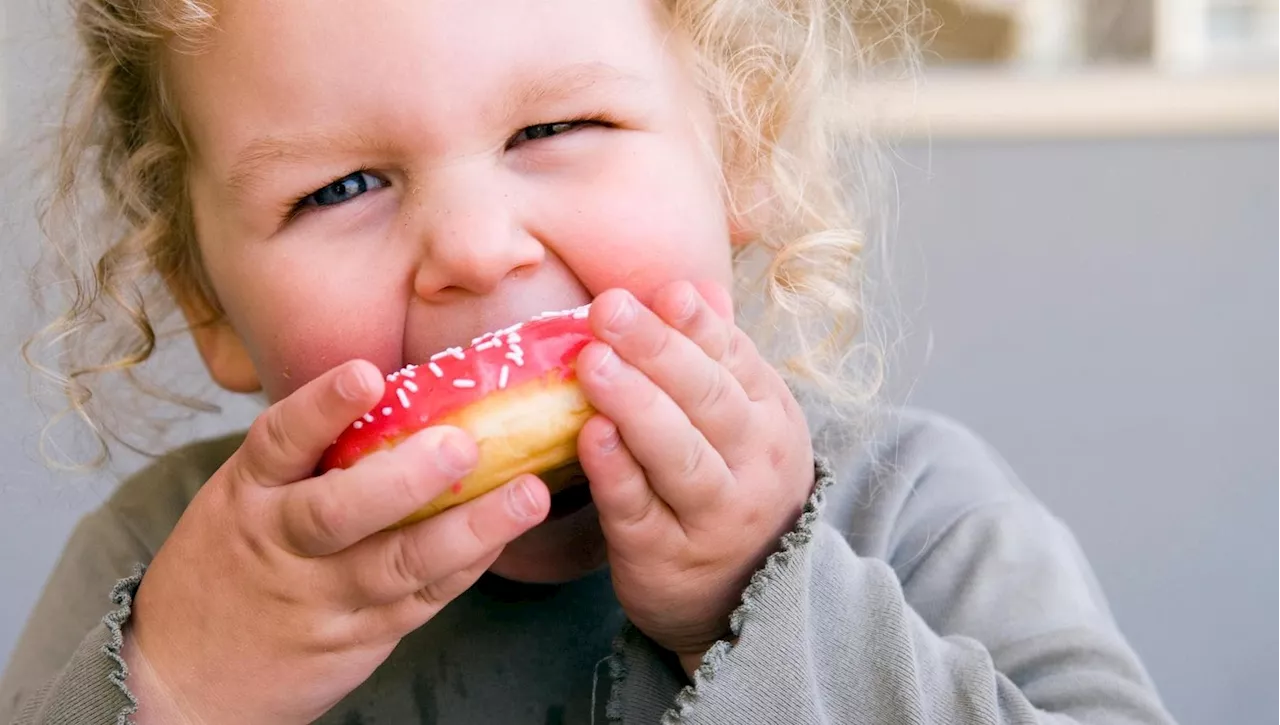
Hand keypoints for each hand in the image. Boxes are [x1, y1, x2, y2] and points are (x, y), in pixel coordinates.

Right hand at [126, 361, 549, 724]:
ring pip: (398, 564)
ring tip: (526, 495)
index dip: (323, 407)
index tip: (367, 375)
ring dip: (468, 528)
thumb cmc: (227, 565)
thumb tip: (399, 390)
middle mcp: (283, 543)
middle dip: (405, 479)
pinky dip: (466, 565)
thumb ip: (306, 456)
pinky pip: (421, 598)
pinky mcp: (359, 637)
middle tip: (463, 445)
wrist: (182, 680)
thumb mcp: (241, 497)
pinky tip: (505, 534)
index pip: (280, 441)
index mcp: (248, 493)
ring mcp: (323, 596)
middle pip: (340, 512)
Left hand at [575, 282, 814, 674]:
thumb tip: (693, 287)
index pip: (734, 360)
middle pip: (709, 400)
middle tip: (608, 309)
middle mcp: (752, 464)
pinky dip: (617, 474)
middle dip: (658, 350)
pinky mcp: (666, 556)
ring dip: (636, 406)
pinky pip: (641, 511)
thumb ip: (716, 357)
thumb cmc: (730, 486)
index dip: (698, 324)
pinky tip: (590, 438)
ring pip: (681, 456)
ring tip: (593, 363)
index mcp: (769, 417)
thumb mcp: (744, 421)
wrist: (743, 598)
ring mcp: (714, 515)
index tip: (663, 293)